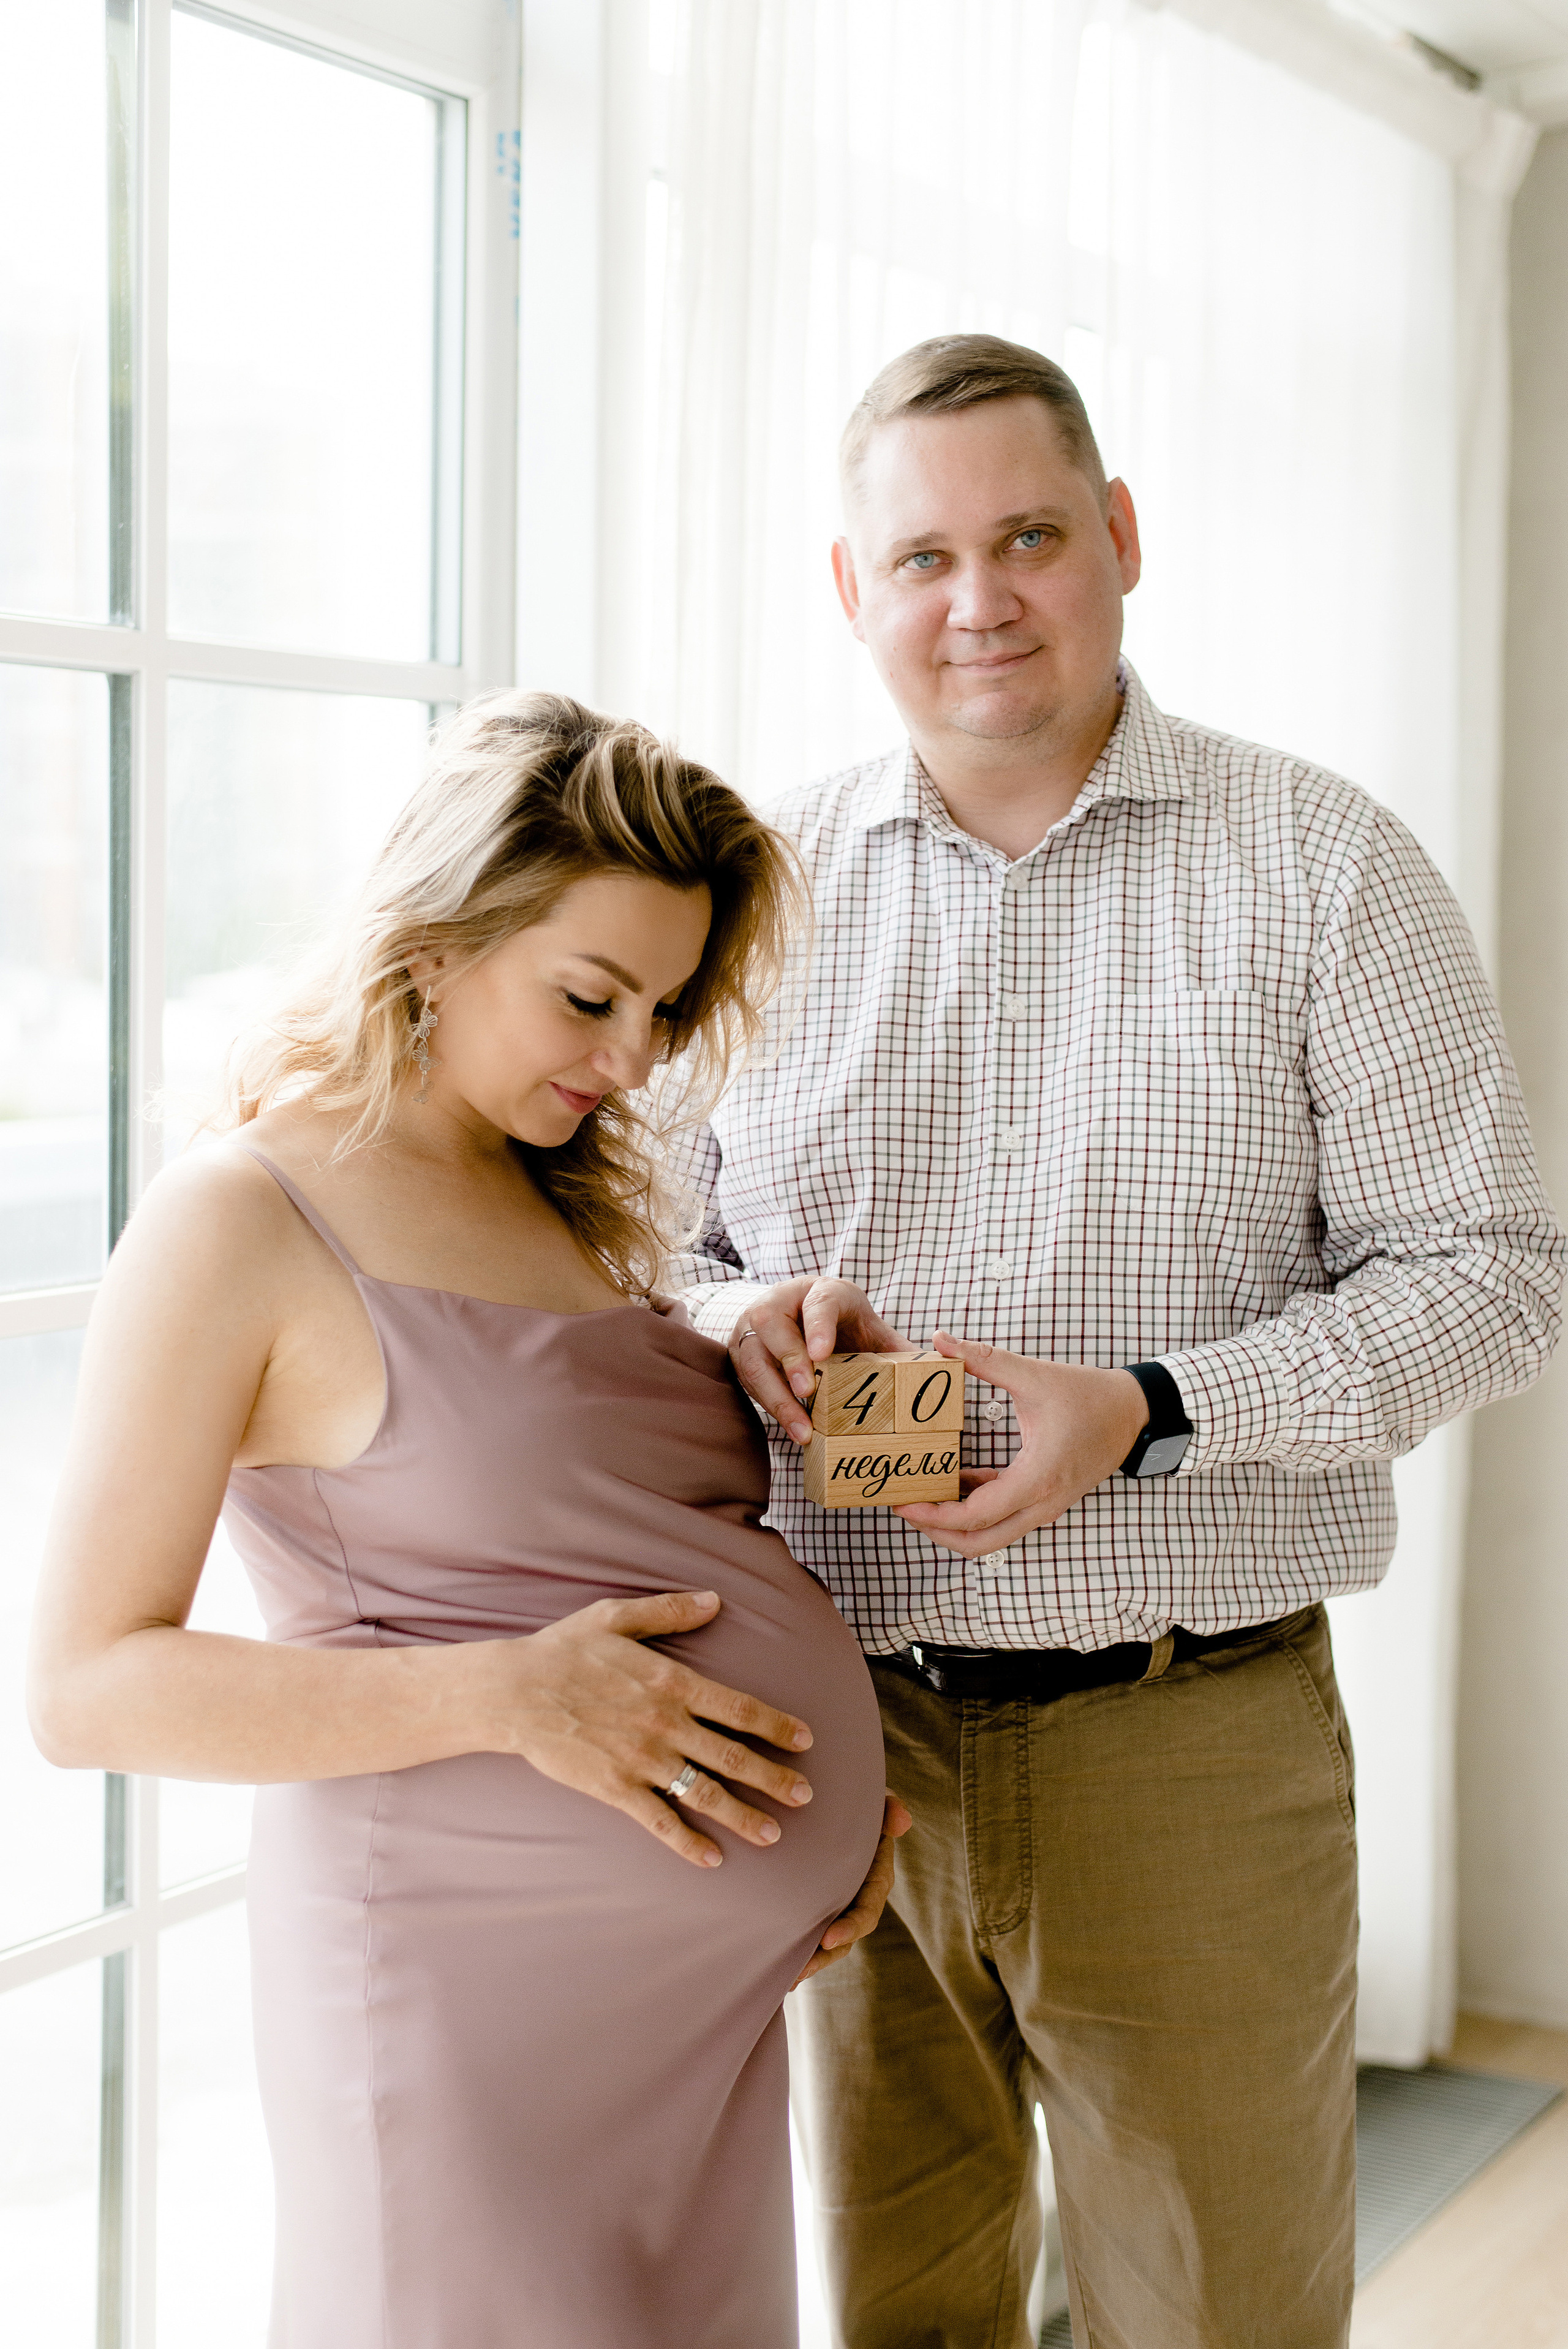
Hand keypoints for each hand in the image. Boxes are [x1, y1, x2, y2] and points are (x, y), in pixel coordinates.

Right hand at [479, 1590, 815, 1869]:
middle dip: (774, 1778)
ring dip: (743, 1815)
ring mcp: (641, 1760)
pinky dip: (687, 1842)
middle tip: (807, 1796)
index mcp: (671, 1682)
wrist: (513, 1692)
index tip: (805, 1740)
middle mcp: (665, 1724)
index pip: (739, 1708)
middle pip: (733, 1757)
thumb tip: (716, 1600)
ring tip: (774, 1834)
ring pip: (704, 1793)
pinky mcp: (615, 1789)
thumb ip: (670, 1611)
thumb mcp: (617, 1616)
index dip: (777, 1726)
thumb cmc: (563, 1649)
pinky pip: (659, 1821)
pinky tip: (712, 1860)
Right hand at [729, 1277, 909, 1443]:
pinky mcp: (741, 1351)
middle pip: (773, 1322)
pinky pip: (747, 1378)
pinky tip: (793, 1427)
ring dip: (775, 1393)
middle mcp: (781, 1300)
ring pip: (753, 1354)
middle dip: (790, 1358)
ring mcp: (754, 1325)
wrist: (801, 1317)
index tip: (822, 1355)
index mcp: (822, 1291)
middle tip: (808, 1391)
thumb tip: (946, 1371)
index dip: (819, 1325)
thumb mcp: (873, 1331)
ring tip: (803, 1427)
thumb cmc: (845, 1328)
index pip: (820, 1300)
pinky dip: (769, 1404)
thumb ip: (900, 1351)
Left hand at [792, 1793, 911, 1986]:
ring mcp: (838, 1902)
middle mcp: (858, 1894)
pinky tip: (778, 1969)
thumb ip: (888, 1806)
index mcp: (875, 1875)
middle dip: (826, 1955)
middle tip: (801, 1968)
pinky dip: (797, 1950)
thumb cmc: (855, 1796)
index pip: (868, 1907)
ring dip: (811, 1962)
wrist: (832, 1798)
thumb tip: (902, 1822)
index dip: (851, 1926)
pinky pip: (810, 1931)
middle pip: (847, 1935)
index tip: (829, 1938)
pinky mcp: (817, 1904)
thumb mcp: (874, 1799)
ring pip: (828, 1942)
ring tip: (788, 1980)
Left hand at [894, 1334, 1148, 1557]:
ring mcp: (1045, 1506)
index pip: (977, 1516)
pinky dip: (976, 1507)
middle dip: (937, 1533)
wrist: (1134, 1413)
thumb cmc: (1089, 1395)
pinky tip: (953, 1479)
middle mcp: (1042, 1502)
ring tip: (920, 1496)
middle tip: (903, 1508)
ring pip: (992, 1536)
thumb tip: (940, 1339)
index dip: (935, 1516)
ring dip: (955, 1523)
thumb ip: (985, 1358)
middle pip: (980, 1543)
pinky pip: (1004, 1516)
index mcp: (1037, 1477)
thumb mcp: (1035, 1375)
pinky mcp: (1045, 1499)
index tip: (904, 1503)